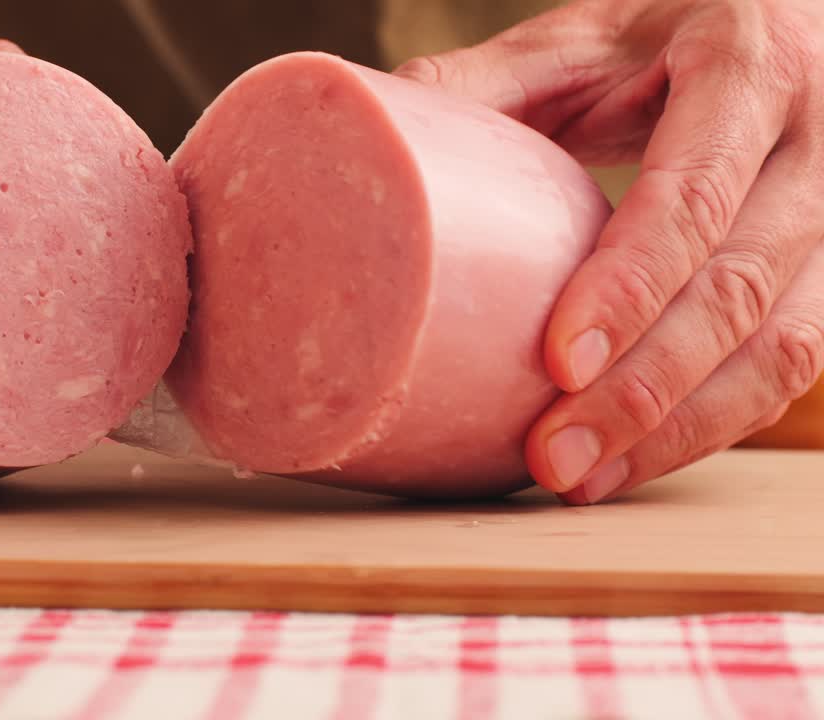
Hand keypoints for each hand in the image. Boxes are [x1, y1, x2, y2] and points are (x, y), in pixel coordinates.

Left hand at [396, 0, 823, 503]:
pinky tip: (634, 459)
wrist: (786, 17)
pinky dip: (712, 424)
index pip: (696, 193)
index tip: (558, 361)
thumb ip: (490, 84)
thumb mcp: (582, 35)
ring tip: (580, 477)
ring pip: (784, 344)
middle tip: (553, 455)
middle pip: (741, 286)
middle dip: (644, 388)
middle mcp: (820, 137)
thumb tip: (373, 138)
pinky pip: (792, 363)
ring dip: (680, 428)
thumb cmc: (671, 27)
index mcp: (752, 59)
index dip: (632, 286)